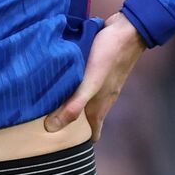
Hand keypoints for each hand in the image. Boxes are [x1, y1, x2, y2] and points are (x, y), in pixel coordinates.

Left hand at [44, 12, 145, 140]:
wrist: (127, 29)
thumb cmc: (110, 57)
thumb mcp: (90, 83)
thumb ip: (74, 105)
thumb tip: (51, 127)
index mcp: (100, 106)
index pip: (92, 133)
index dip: (78, 142)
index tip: (60, 145)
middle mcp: (102, 97)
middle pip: (86, 118)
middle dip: (70, 123)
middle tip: (47, 124)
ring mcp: (101, 82)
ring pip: (84, 99)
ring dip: (70, 102)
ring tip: (49, 102)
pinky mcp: (97, 67)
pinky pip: (83, 82)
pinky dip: (72, 84)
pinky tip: (60, 77)